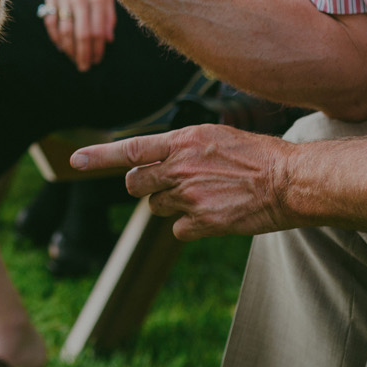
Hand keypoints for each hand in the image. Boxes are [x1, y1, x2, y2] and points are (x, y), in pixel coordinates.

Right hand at [42, 0, 116, 71]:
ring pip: (65, 30)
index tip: (97, 61)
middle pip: (81, 34)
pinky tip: (60, 45)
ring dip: (69, 49)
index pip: (98, 32)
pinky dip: (55, 36)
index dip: (97, 49)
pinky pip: (50, 20)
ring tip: (74, 59)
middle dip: (83, 54)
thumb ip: (109, 15)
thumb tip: (108, 40)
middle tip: (85, 67)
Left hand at [70, 124, 295, 238]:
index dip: (99, 156)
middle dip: (144, 187)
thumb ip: (182, 147)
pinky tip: (213, 215)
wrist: (290, 181)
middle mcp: (181, 167)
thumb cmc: (258, 156)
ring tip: (204, 196)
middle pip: (136, 184)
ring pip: (156, 207)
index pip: (130, 148)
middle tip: (169, 185)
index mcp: (183, 141)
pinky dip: (189, 227)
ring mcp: (191, 195)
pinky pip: (177, 229)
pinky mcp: (203, 222)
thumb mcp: (216, 136)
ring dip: (171, 205)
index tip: (75, 160)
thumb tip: (158, 159)